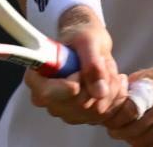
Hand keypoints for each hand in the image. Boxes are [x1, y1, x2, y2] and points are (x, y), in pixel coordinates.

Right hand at [25, 5, 127, 124]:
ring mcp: (65, 110)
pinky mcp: (83, 116)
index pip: (47, 94)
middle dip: (98, 81)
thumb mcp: (88, 41)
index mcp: (37, 78)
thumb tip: (100, 92)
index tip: (80, 72)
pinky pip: (106, 113)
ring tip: (106, 66)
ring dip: (110, 86)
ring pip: (95, 109)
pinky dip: (115, 95)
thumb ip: (91, 63)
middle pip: (77, 104)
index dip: (68, 87)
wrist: (89, 43)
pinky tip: (112, 79)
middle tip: (101, 60)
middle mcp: (48, 99)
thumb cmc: (82, 37)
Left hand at [104, 59, 152, 145]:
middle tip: (114, 131)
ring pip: (146, 139)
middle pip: (136, 125)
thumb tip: (113, 92)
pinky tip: (143, 140)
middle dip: (121, 131)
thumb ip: (140, 80)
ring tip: (127, 136)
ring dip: (132, 140)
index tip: (109, 119)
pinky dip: (147, 146)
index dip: (117, 115)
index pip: (131, 104)